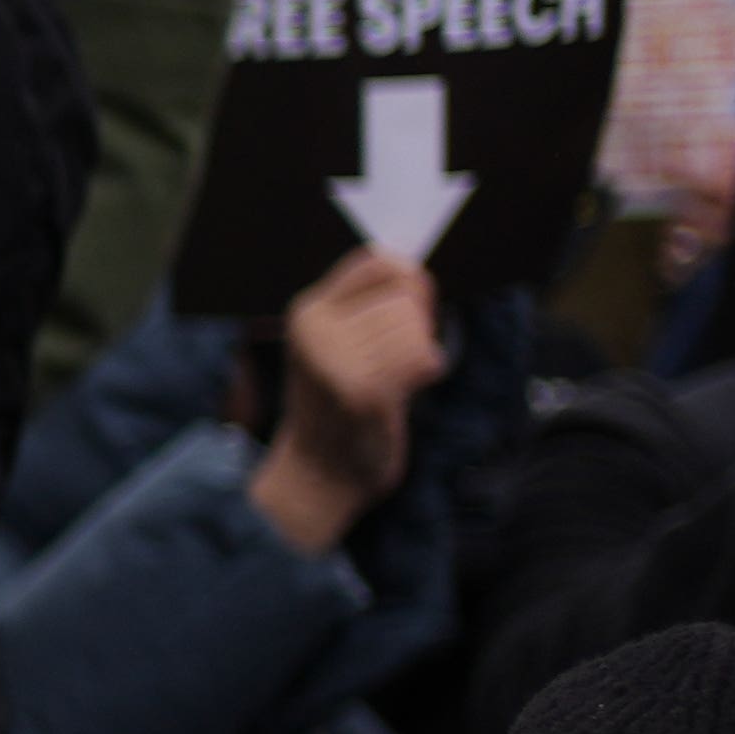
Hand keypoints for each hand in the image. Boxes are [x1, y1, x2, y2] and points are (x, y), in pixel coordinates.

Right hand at [249, 244, 442, 551]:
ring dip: (419, 354)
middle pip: (405, 296)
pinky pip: (424, 358)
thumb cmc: (339, 403)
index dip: (409, 280)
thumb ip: (363, 304)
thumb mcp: (334, 341)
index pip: (378, 261)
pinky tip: (401, 394)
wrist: (320, 472)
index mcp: (308, 311)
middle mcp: (316, 330)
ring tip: (393, 379)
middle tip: (394, 359)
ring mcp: (336, 360)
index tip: (408, 309)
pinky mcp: (364, 391)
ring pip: (416, 327)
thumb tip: (415, 271)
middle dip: (417, 325)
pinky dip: (426, 374)